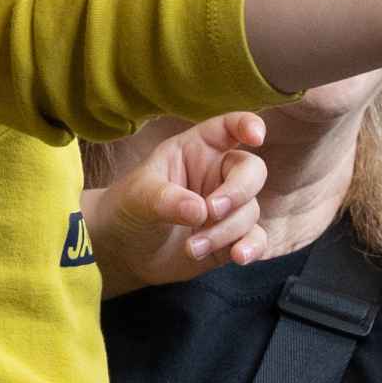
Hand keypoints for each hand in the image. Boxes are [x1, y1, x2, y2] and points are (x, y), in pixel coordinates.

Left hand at [84, 112, 271, 298]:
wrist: (125, 252)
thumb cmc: (129, 209)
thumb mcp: (137, 197)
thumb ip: (166, 199)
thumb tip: (200, 211)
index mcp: (197, 150)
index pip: (228, 128)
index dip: (246, 125)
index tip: (255, 137)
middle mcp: (218, 175)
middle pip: (253, 172)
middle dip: (238, 192)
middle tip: (211, 211)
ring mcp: (228, 208)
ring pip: (250, 211)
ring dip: (225, 231)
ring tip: (191, 248)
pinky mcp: (232, 238)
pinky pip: (256, 239)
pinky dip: (251, 248)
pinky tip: (237, 257)